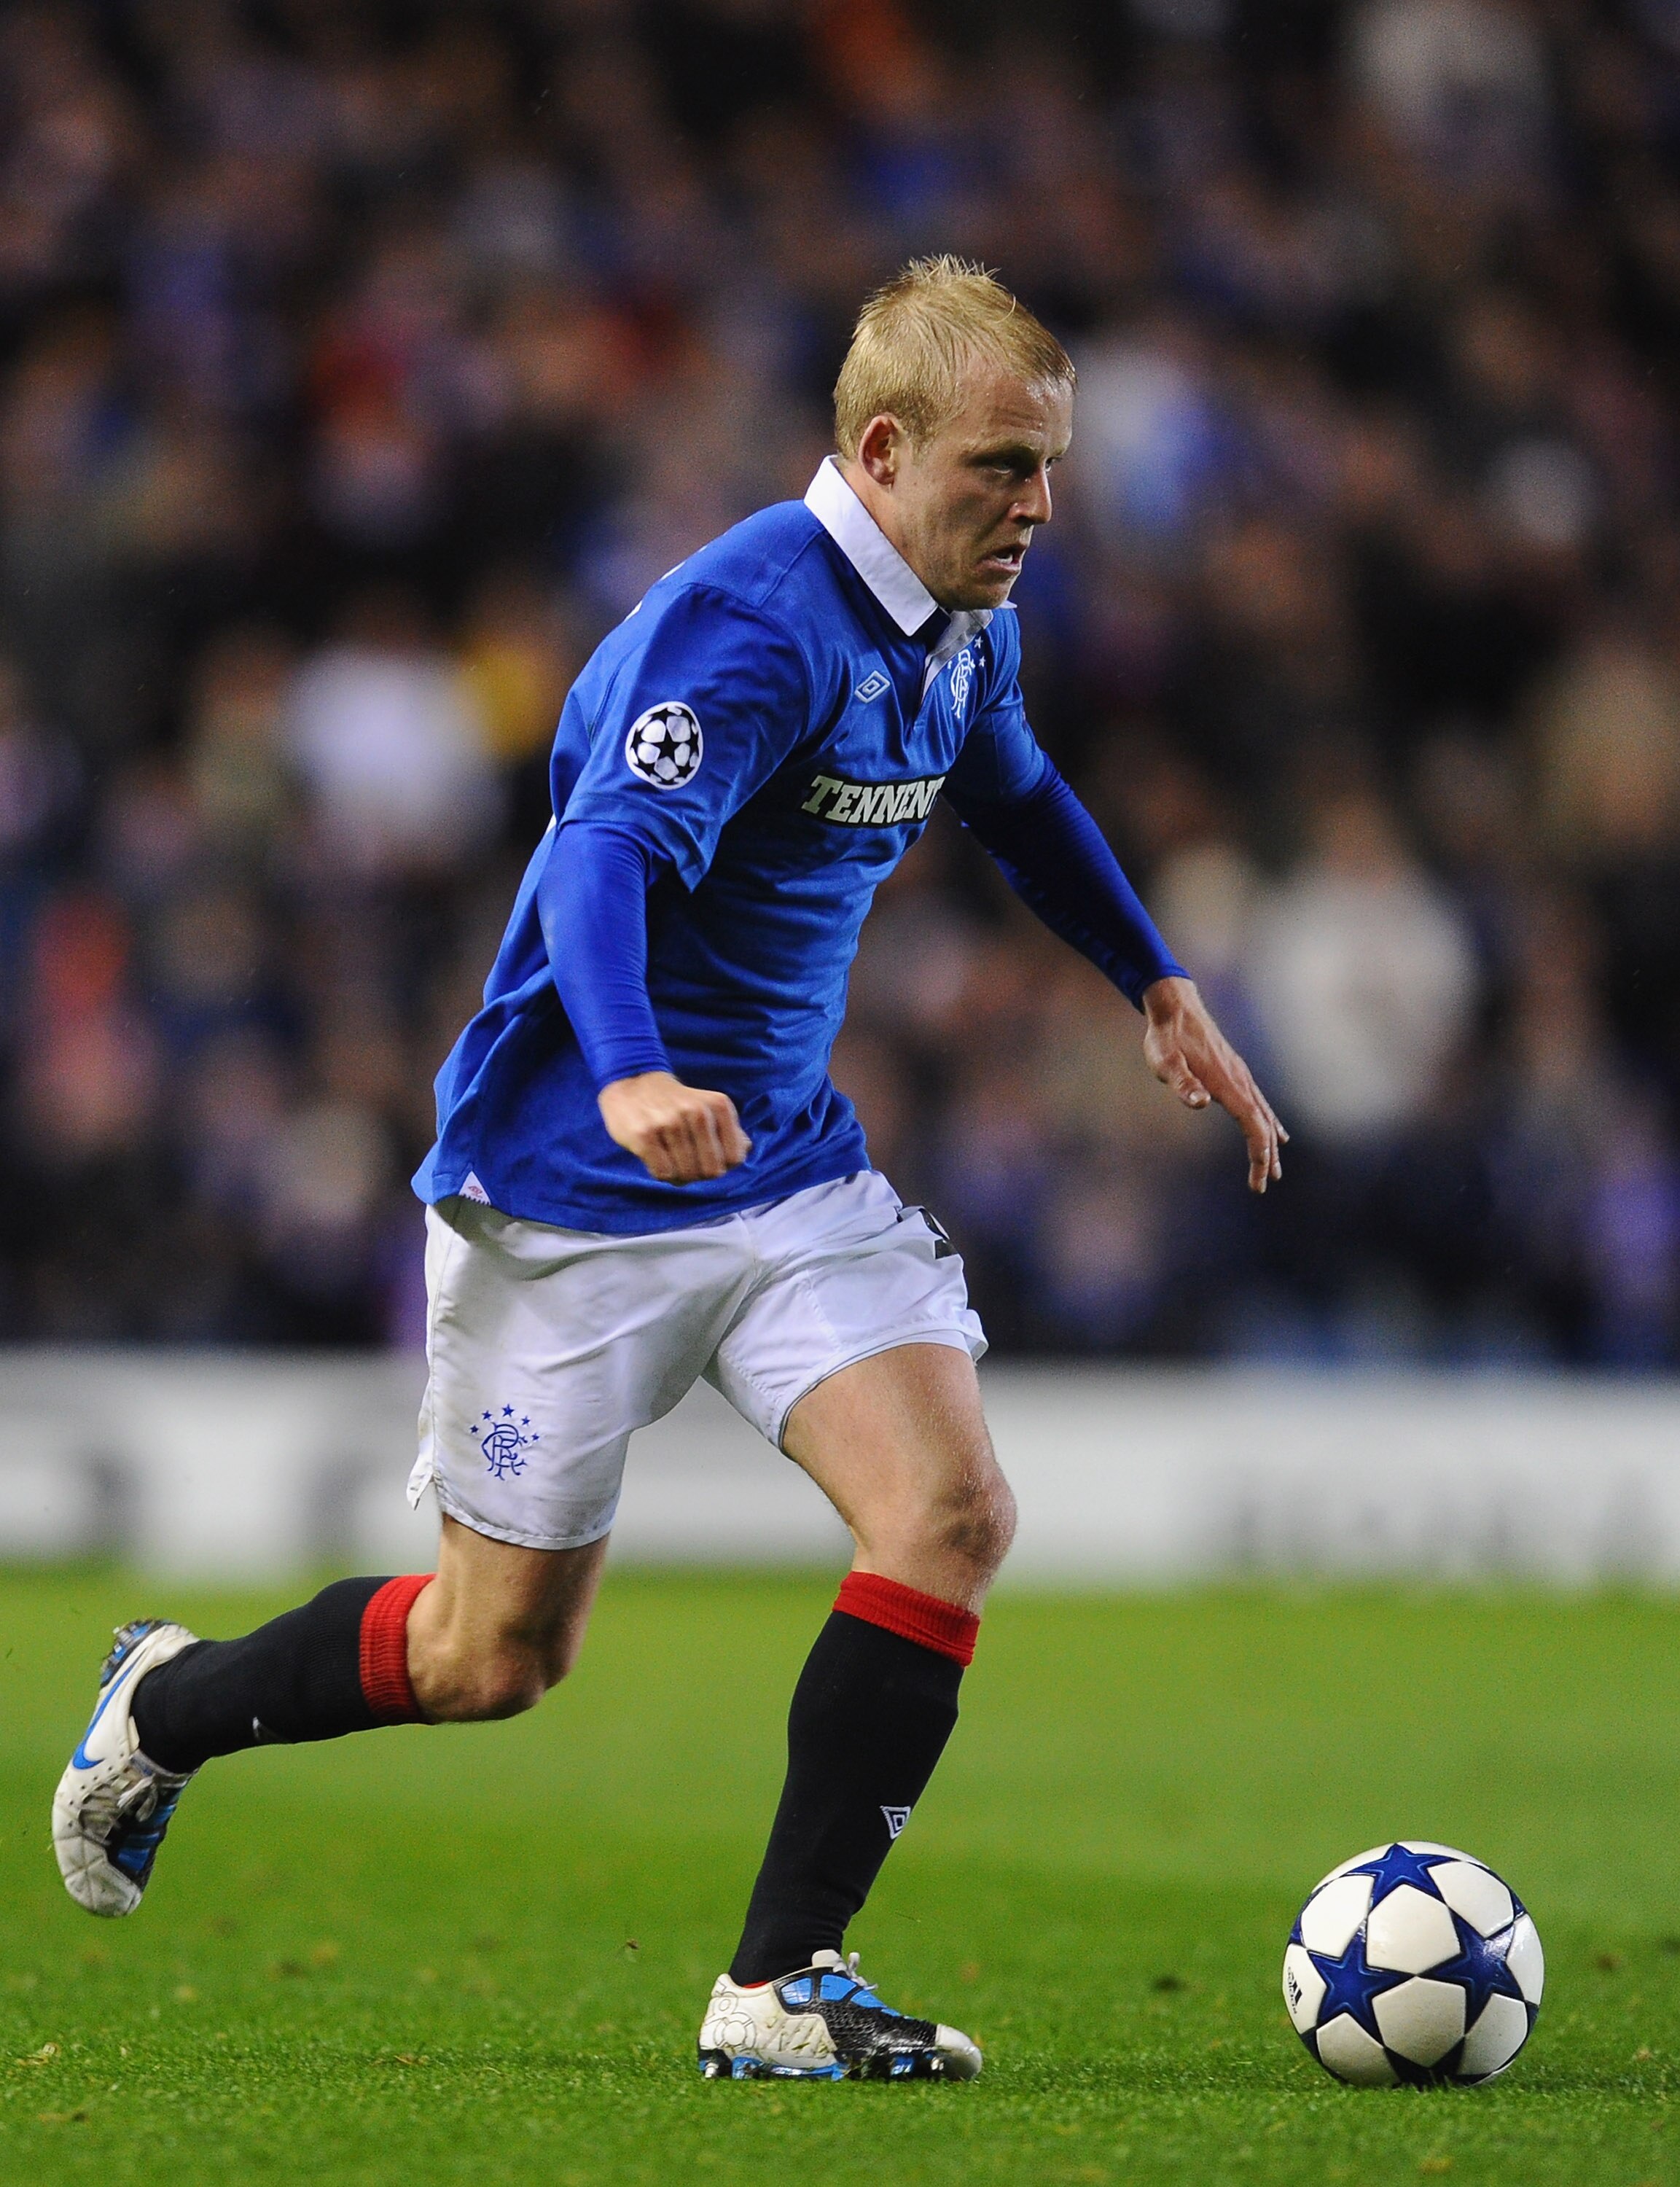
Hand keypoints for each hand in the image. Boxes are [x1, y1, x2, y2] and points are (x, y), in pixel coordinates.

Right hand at [598, 1070, 751, 1184]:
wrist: (633, 1083)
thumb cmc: (676, 1104)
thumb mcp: (709, 1107)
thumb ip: (730, 1130)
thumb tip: (745, 1148)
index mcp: (719, 1105)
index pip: (735, 1158)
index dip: (722, 1166)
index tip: (707, 1157)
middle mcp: (697, 1112)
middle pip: (712, 1171)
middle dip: (699, 1174)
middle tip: (687, 1163)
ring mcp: (669, 1123)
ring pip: (686, 1174)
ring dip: (678, 1175)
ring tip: (670, 1159)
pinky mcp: (645, 1135)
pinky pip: (663, 1173)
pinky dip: (660, 1173)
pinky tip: (656, 1157)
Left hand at [1141, 975, 1286, 1193]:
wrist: (1176, 1008)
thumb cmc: (1166, 1038)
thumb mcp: (1165, 1062)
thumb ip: (1182, 1083)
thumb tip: (1201, 1103)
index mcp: (1227, 1084)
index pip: (1253, 1126)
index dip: (1259, 1154)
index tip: (1259, 1179)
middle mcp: (1240, 1081)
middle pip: (1262, 1125)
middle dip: (1266, 1157)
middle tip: (1266, 1184)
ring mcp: (1240, 1076)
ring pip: (1263, 1115)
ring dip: (1270, 1142)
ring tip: (1275, 1167)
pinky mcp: (1235, 1072)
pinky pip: (1259, 1103)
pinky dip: (1268, 1122)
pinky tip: (1275, 1131)